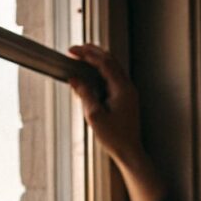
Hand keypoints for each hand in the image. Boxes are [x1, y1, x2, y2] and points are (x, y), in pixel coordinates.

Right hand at [67, 44, 143, 165]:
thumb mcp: (94, 116)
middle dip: (93, 51)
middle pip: (111, 60)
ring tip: (82, 54)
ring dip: (98, 58)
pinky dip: (102, 68)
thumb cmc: (114, 137)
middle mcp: (128, 87)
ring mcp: (128, 91)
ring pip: (114, 66)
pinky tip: (92, 70)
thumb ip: (84, 94)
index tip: (71, 51)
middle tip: (75, 48)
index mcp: (122, 89)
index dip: (87, 54)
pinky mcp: (126, 97)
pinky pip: (114, 75)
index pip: (104, 63)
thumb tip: (74, 79)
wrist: (129, 151)